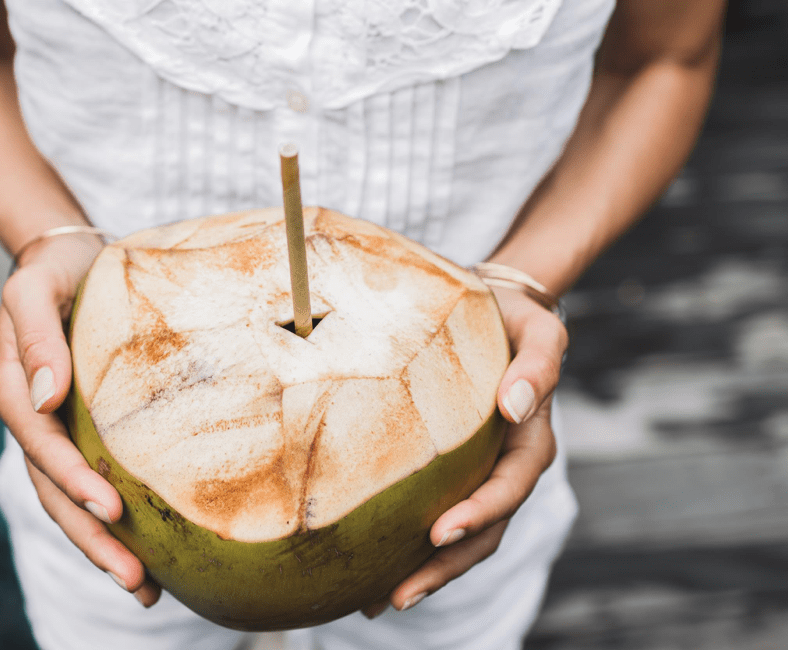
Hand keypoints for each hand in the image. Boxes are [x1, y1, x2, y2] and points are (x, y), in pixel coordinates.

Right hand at [0, 234, 160, 606]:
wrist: (65, 260)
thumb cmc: (55, 270)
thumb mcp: (36, 287)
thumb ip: (37, 336)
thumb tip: (48, 398)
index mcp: (14, 390)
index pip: (43, 447)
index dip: (73, 482)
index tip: (113, 510)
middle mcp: (33, 419)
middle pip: (55, 493)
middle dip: (92, 538)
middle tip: (136, 580)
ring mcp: (56, 431)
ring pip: (71, 500)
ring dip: (104, 545)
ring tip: (145, 587)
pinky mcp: (82, 431)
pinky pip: (92, 481)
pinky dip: (115, 518)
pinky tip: (148, 548)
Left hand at [363, 286, 565, 617]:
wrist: (492, 308)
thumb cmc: (513, 317)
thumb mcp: (539, 329)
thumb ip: (538, 364)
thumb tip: (515, 406)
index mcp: (530, 437)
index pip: (511, 484)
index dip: (482, 511)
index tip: (442, 531)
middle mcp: (504, 464)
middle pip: (484, 529)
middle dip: (444, 566)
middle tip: (399, 595)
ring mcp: (478, 472)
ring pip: (460, 535)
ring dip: (425, 572)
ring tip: (379, 602)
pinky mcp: (450, 471)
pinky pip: (433, 512)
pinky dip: (409, 546)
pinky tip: (372, 569)